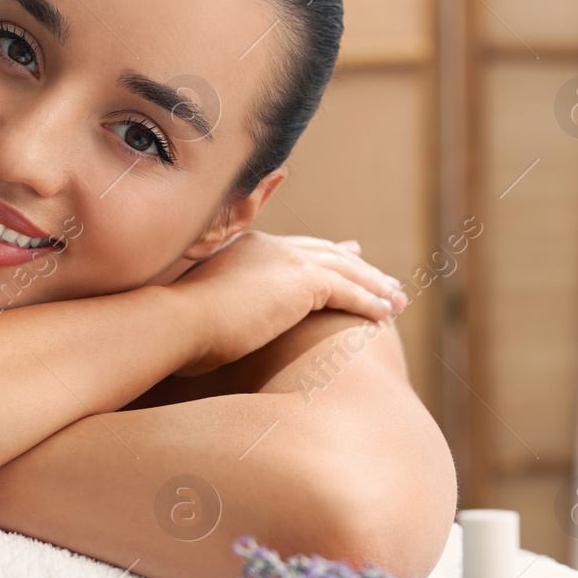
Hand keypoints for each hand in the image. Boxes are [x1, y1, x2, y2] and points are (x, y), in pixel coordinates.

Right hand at [167, 230, 405, 376]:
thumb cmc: (180, 330)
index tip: (350, 255)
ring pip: (346, 269)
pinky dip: (370, 300)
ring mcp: (287, 261)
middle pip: (328, 254)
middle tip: (386, 281)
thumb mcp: (203, 311)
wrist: (179, 321)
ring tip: (398, 301)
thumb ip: (223, 308)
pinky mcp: (303, 282)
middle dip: (360, 267)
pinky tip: (387, 315)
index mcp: (247, 249)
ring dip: (375, 285)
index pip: (298, 249)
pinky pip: (348, 290)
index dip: (327, 254)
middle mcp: (271, 247)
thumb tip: (220, 327)